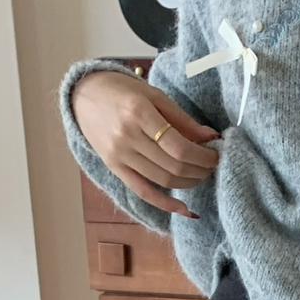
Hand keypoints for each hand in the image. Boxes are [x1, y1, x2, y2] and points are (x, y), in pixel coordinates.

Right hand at [72, 71, 220, 218]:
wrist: (83, 95)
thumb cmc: (122, 90)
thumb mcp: (153, 95)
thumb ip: (182, 119)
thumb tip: (211, 138)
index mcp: (139, 113)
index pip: (179, 146)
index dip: (203, 156)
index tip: (216, 155)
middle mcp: (127, 136)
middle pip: (174, 166)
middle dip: (200, 170)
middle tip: (213, 166)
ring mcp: (119, 156)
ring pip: (163, 180)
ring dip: (189, 183)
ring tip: (202, 175)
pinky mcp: (115, 169)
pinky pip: (144, 192)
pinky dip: (166, 204)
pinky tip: (185, 209)